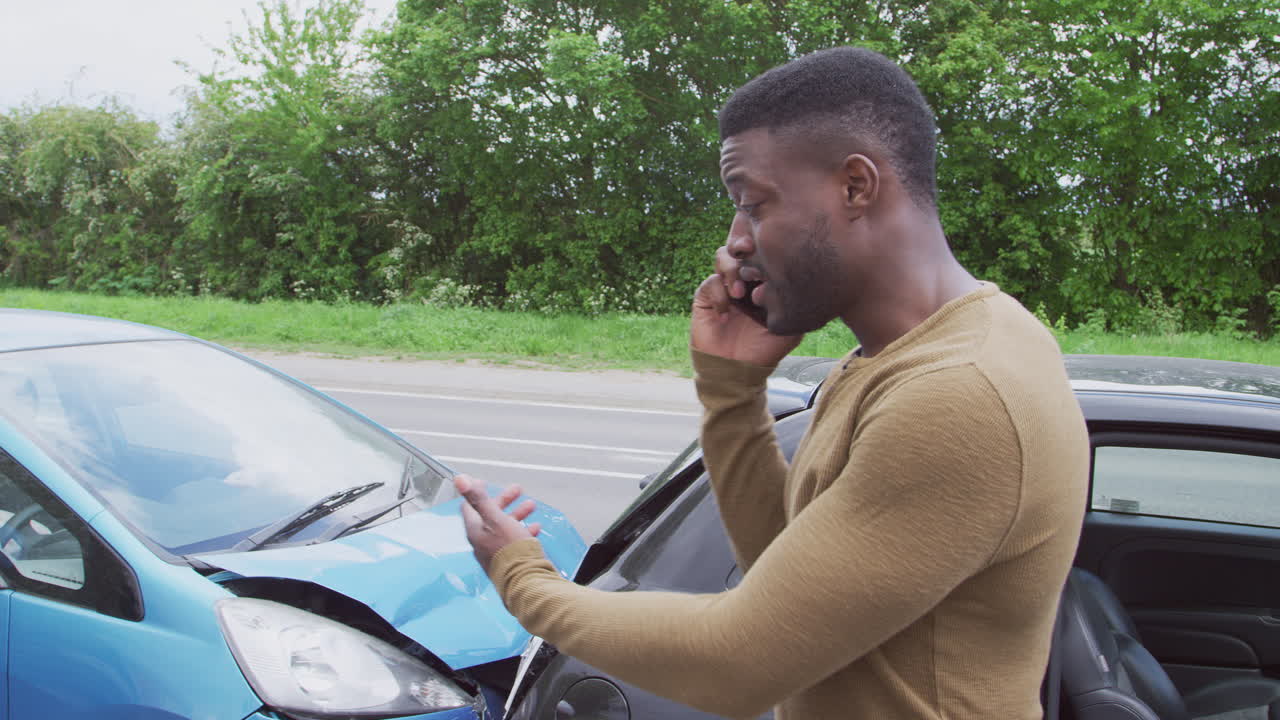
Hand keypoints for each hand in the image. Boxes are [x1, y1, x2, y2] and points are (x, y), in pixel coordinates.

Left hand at [454, 474, 541, 573]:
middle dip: (504, 500)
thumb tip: (460, 479)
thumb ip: (478, 499)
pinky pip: (514, 541)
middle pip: (490, 515)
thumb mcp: (495, 518)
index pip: (469, 507)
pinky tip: (534, 528)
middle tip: (518, 490)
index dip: (477, 493)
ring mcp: (494, 552)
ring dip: (517, 513)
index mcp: (475, 530)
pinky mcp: (507, 560)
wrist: (523, 580)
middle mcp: (482, 541)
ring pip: (504, 527)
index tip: (486, 482)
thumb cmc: (509, 549)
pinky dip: (523, 530)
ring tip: (531, 506)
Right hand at [690, 246, 802, 366]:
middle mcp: (744, 280)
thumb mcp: (790, 329)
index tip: (773, 252)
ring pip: (723, 257)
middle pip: (742, 247)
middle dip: (745, 247)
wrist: (736, 370)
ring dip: (731, 270)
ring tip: (738, 294)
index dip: (766, 248)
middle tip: (750, 255)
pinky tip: (726, 316)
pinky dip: (719, 295)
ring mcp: (725, 286)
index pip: (764, 254)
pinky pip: (711, 282)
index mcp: (764, 282)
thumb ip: (795, 306)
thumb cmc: (764, 350)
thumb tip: (799, 281)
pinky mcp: (706, 297)